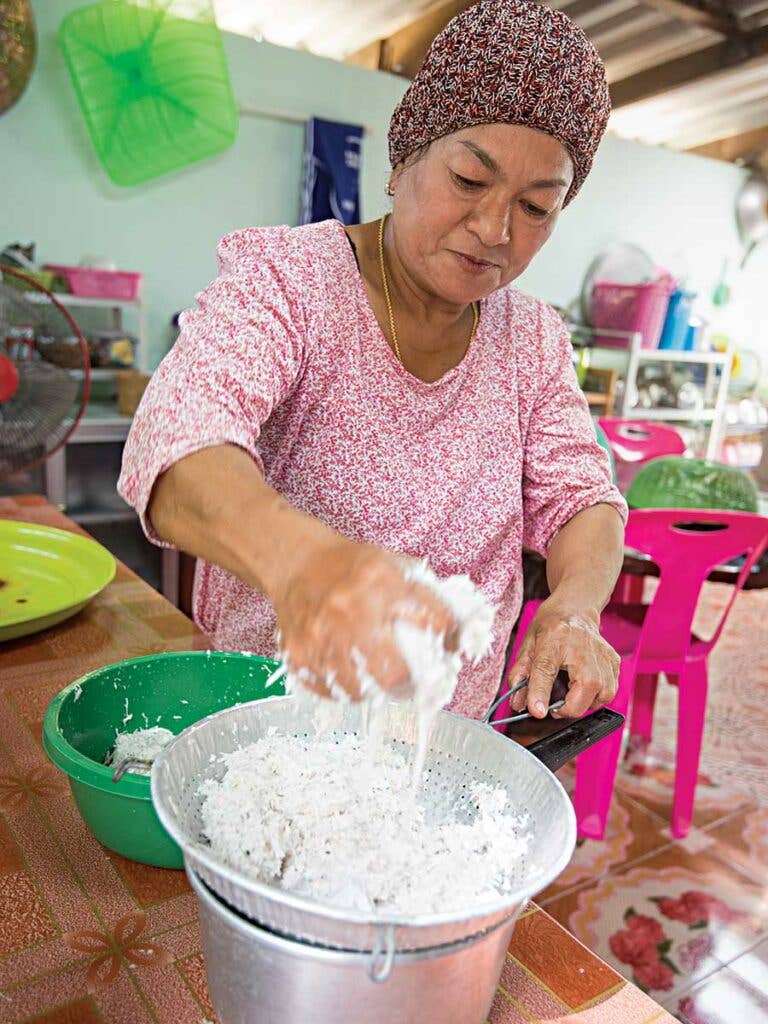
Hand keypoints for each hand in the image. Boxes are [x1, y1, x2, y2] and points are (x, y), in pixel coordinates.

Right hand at [270, 536, 458, 699]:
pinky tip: (352, 677)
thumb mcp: (391, 563)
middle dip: (411, 684)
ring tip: (380, 683)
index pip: (433, 620)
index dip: (451, 638)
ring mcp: (321, 637)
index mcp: (382, 583)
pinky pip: (329, 691)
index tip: (452, 646)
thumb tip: (456, 628)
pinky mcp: (299, 654)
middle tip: (414, 684)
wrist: (295, 562)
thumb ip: (423, 592)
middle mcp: (351, 612)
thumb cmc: (349, 565)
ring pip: (360, 691)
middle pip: (394, 674)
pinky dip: (345, 690)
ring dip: (376, 691)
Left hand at [505, 597, 618, 718]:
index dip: (540, 694)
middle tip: (554, 706)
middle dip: (569, 708)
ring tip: (570, 693)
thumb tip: (517, 704)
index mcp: (555, 639)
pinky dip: (595, 697)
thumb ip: (520, 675)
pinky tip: (582, 687)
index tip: (537, 712)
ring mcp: (602, 654)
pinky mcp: (614, 662)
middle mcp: (583, 646)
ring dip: (583, 703)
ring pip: (601, 696)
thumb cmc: (550, 627)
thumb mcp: (527, 646)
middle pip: (585, 687)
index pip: (546, 670)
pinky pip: (609, 692)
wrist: (574, 610)